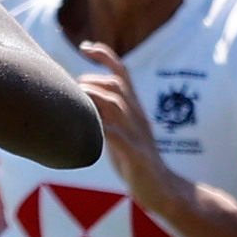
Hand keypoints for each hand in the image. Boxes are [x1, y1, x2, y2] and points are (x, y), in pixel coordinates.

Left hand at [74, 40, 185, 220]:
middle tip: (73, 92)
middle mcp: (137, 116)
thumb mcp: (120, 133)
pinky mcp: (136, 155)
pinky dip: (99, 129)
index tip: (86, 47)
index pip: (122, 72)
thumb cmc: (136, 162)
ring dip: (91, 99)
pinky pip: (116, 136)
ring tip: (75, 104)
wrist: (163, 190)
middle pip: (116, 85)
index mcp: (134, 109)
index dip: (104, 55)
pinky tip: (84, 129)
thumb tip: (79, 104)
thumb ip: (105, 117)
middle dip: (90, 81)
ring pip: (115, 104)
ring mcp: (137, 135)